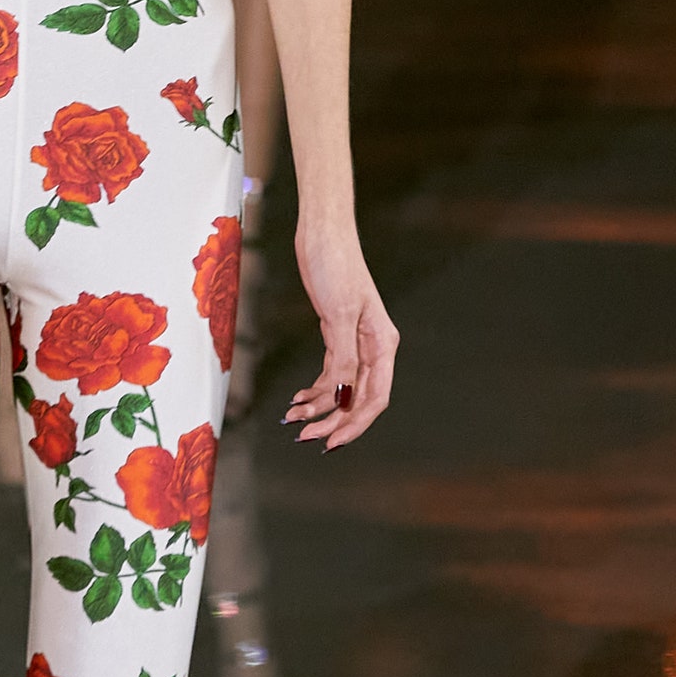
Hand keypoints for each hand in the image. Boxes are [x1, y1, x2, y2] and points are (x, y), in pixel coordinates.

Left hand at [281, 230, 397, 449]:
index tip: (331, 442)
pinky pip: (330, 373)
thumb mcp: (339, 314)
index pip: (375, 397)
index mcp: (382, 344)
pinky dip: (314, 389)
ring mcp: (355, 342)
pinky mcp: (336, 334)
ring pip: (341, 389)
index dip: (355, 424)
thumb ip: (344, 359)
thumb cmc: (336, 265)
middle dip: (333, 422)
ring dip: (319, 408)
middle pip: (358, 399)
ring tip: (293, 421)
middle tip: (305, 439)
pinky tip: (297, 400)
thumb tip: (344, 397)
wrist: (321, 234)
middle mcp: (373, 347)